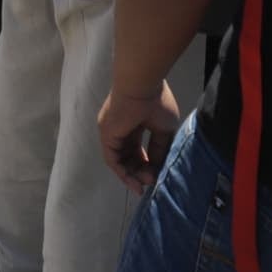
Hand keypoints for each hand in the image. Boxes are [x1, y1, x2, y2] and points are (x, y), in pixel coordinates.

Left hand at [97, 77, 182, 192]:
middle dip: (140, 171)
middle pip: (128, 155)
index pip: (137, 147)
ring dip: (133, 175)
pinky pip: (112, 160)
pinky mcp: (106, 135)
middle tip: (152, 181)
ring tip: (147, 184)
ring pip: (120, 160)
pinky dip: (123, 173)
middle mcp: (120, 127)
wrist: (142, 86)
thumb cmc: (156, 102)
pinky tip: (135, 183)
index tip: (158, 174)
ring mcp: (111, 131)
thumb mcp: (164, 129)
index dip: (147, 163)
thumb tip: (157, 167)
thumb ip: (160, 148)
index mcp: (134, 121)